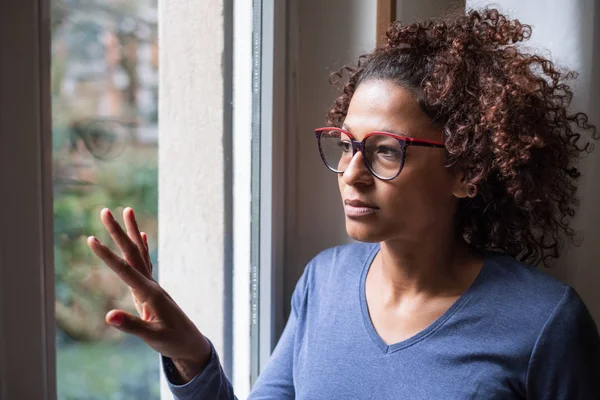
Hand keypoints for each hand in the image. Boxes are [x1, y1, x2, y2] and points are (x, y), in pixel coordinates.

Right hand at [87, 207, 210, 382]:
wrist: (190, 344)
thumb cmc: (172, 341)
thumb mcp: (151, 336)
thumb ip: (132, 325)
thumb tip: (109, 316)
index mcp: (149, 293)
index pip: (124, 270)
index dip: (107, 255)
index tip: (91, 239)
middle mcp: (151, 284)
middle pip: (132, 253)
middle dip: (118, 232)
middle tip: (105, 210)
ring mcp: (153, 285)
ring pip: (140, 253)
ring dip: (131, 232)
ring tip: (127, 210)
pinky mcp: (152, 290)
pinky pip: (146, 263)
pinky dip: (143, 247)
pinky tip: (143, 235)